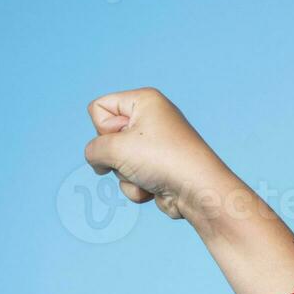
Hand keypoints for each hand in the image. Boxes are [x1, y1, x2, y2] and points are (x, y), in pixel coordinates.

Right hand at [83, 87, 234, 220]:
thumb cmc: (162, 161)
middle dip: (115, 156)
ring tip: (148, 177)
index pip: (99, 107)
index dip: (103, 129)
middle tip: (136, 159)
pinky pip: (132, 178)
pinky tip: (156, 190)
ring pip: (117, 162)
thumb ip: (93, 149)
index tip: (124, 139)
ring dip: (126, 176)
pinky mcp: (159, 170)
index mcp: (145, 101)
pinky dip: (138, 188)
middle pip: (107, 138)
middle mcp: (152, 120)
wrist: (200, 192)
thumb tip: (98, 161)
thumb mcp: (114, 148)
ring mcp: (157, 147)